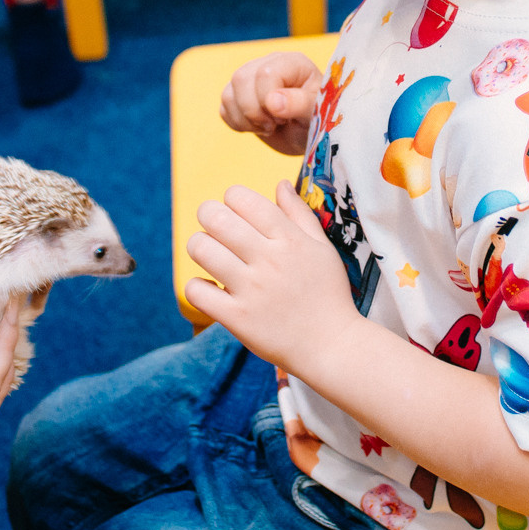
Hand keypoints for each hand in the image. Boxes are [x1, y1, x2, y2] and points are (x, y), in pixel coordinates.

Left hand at [184, 181, 358, 373]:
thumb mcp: (322, 248)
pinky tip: (211, 288)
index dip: (231, 199)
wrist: (332, 346)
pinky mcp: (237, 319)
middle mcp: (269, 260)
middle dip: (207, 215)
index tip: (236, 213)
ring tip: (211, 256)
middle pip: (215, 218)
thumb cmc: (328, 294)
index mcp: (289, 239)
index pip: (242, 198)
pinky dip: (197, 286)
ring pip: (201, 249)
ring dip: (199, 247)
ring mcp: (251, 290)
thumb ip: (299, 214)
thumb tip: (280, 183)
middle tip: (214, 229)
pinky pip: (197, 291)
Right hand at [220, 51, 320, 154]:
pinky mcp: (239, 95)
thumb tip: (272, 101)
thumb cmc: (319, 120)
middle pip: (241, 79)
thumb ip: (300, 104)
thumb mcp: (316, 113)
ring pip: (228, 93)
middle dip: (254, 111)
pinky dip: (237, 123)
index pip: (265, 73)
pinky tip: (257, 127)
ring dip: (245, 119)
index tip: (284, 117)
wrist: (308, 134)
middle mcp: (268, 64)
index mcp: (292, 62)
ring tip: (268, 127)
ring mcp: (251, 78)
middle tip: (275, 124)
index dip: (269, 100)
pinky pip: (224, 107)